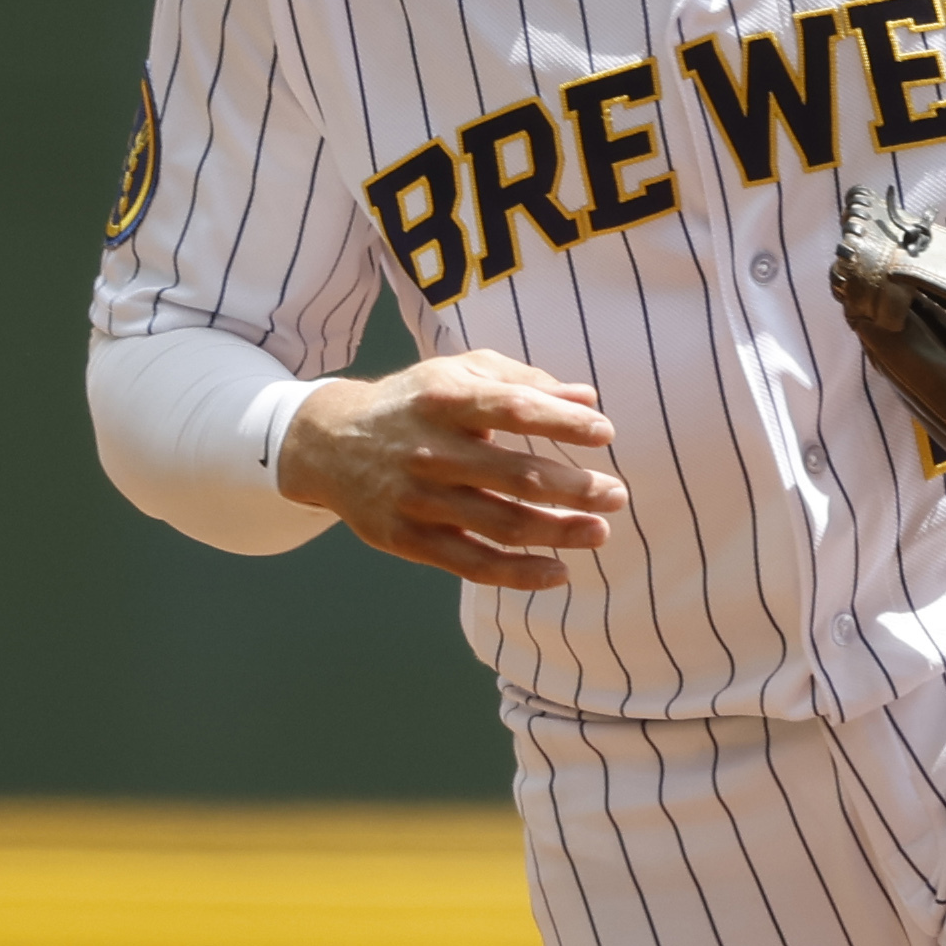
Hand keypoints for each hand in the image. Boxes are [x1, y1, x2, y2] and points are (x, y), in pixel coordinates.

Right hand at [278, 352, 622, 587]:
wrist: (329, 443)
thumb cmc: (415, 403)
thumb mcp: (459, 372)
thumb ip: (524, 380)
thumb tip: (588, 397)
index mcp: (446, 398)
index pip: (513, 408)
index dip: (563, 422)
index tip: (605, 432)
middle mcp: (431, 449)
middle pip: (515, 475)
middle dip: (574, 488)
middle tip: (617, 495)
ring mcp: (418, 498)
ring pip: (501, 524)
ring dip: (558, 532)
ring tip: (600, 532)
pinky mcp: (408, 539)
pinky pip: (472, 564)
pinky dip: (520, 573)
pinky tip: (559, 571)